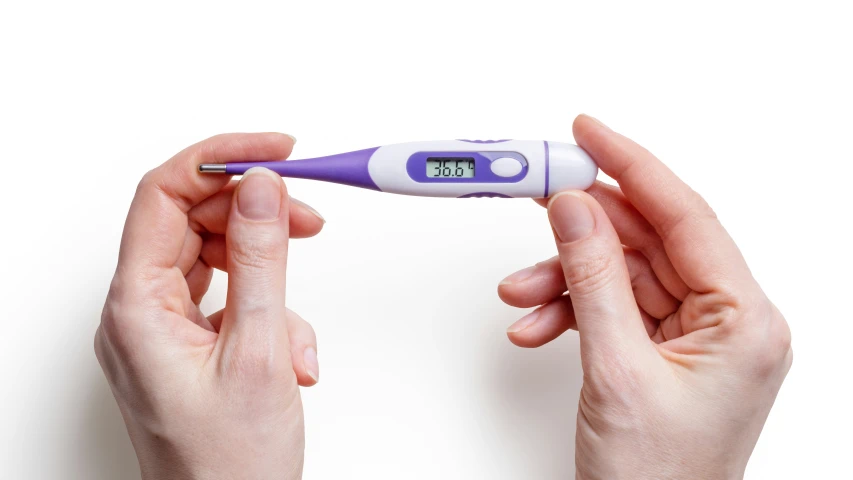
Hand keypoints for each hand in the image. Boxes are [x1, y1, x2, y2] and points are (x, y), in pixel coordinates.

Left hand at [95, 134, 324, 479]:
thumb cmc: (228, 465)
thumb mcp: (257, 352)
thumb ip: (260, 260)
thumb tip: (260, 189)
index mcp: (137, 307)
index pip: (163, 195)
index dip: (220, 161)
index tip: (275, 151)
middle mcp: (141, 312)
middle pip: (191, 222)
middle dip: (254, 214)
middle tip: (306, 214)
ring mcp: (164, 330)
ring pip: (214, 259)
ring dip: (268, 271)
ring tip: (297, 314)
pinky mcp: (190, 345)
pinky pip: (227, 298)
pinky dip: (267, 309)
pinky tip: (291, 348)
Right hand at [498, 116, 791, 478]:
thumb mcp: (616, 370)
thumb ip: (593, 279)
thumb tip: (574, 208)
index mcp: (746, 322)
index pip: (686, 216)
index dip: (632, 166)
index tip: (588, 132)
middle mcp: (727, 322)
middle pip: (648, 241)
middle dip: (583, 228)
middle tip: (538, 192)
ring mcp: (694, 338)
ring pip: (621, 274)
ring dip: (564, 277)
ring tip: (520, 291)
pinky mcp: (662, 351)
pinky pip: (611, 307)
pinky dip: (569, 309)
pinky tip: (536, 323)